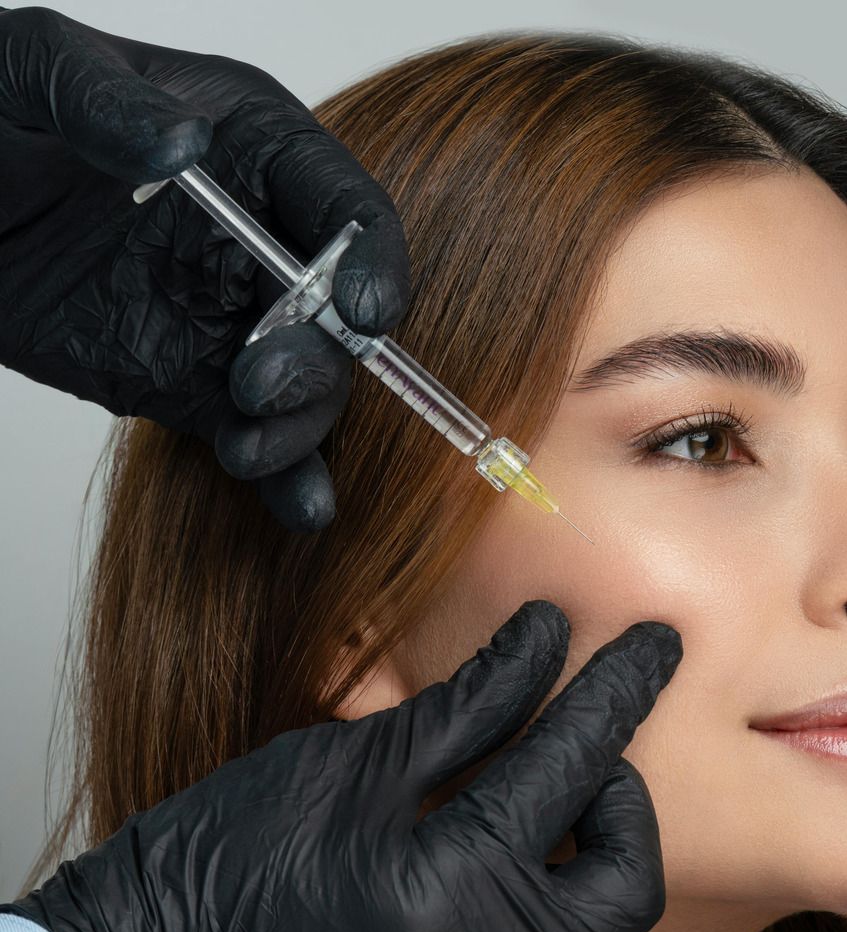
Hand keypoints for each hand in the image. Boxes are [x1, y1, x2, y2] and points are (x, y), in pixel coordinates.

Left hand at [0, 5, 410, 531]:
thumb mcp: (31, 72)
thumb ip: (104, 100)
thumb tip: (183, 144)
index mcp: (252, 148)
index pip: (349, 208)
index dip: (374, 261)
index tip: (360, 311)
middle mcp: (259, 240)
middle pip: (340, 315)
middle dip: (320, 361)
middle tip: (253, 383)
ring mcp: (230, 320)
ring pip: (309, 388)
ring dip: (298, 429)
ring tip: (243, 447)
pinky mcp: (192, 384)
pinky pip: (258, 435)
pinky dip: (286, 478)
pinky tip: (300, 507)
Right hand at [1, 601, 683, 931]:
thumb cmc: (219, 869)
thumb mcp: (340, 766)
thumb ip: (466, 710)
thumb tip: (544, 642)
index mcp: (460, 878)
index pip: (577, 759)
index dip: (621, 688)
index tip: (656, 645)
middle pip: (631, 882)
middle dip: (626, 809)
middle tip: (586, 767)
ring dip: (598, 902)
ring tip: (545, 854)